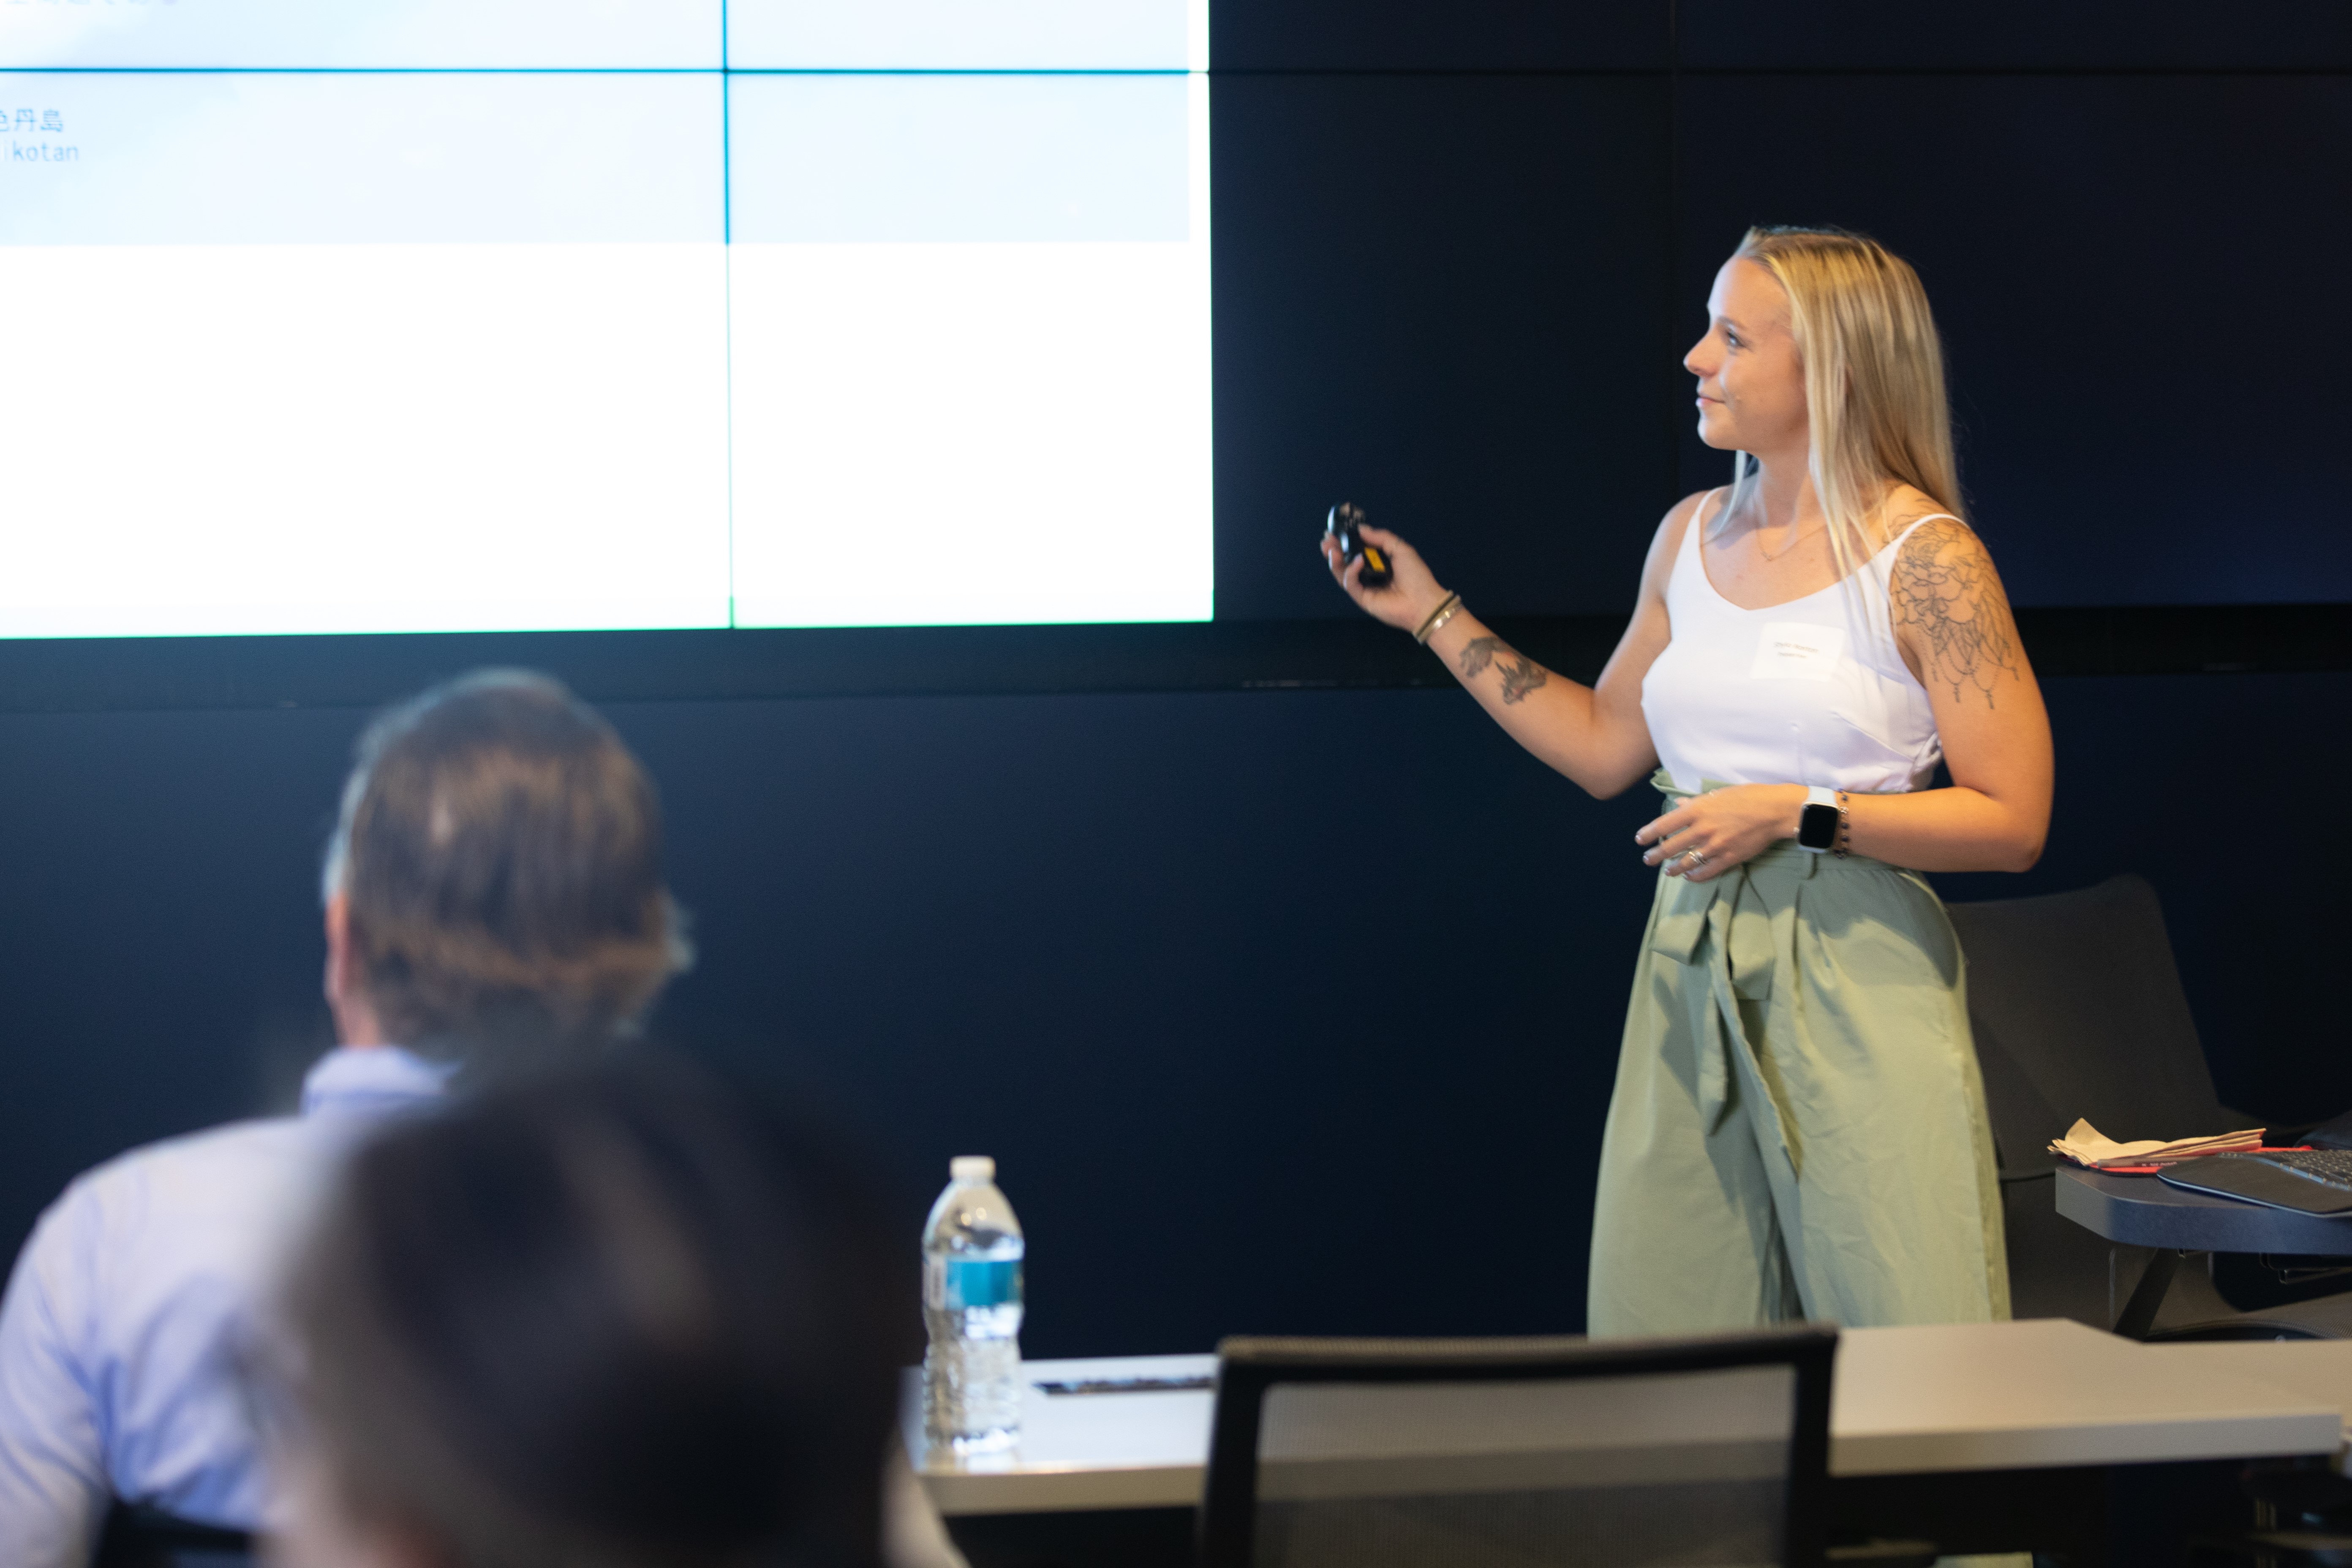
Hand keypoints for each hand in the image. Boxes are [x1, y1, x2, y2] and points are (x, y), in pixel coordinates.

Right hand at [1320, 523, 1449, 634]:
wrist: (1423, 602)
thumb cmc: (1416, 575)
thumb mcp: (1401, 549)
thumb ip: (1381, 537)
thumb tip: (1361, 529)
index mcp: (1378, 562)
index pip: (1357, 551)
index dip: (1345, 542)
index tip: (1335, 532)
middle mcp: (1369, 574)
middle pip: (1345, 562)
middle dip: (1334, 551)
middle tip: (1326, 541)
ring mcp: (1364, 587)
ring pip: (1343, 573)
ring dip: (1335, 561)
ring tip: (1331, 550)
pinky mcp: (1362, 598)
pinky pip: (1350, 583)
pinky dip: (1351, 571)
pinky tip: (1357, 561)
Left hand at [1634, 785, 1804, 882]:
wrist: (1773, 810)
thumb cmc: (1746, 796)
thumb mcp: (1717, 794)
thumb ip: (1694, 803)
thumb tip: (1677, 805)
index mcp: (1697, 810)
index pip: (1664, 824)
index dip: (1649, 834)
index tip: (1640, 840)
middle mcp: (1702, 829)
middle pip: (1671, 847)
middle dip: (1656, 856)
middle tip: (1648, 860)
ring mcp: (1715, 846)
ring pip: (1687, 862)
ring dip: (1673, 868)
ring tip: (1667, 871)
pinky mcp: (1729, 858)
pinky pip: (1707, 871)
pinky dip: (1695, 876)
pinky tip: (1689, 876)